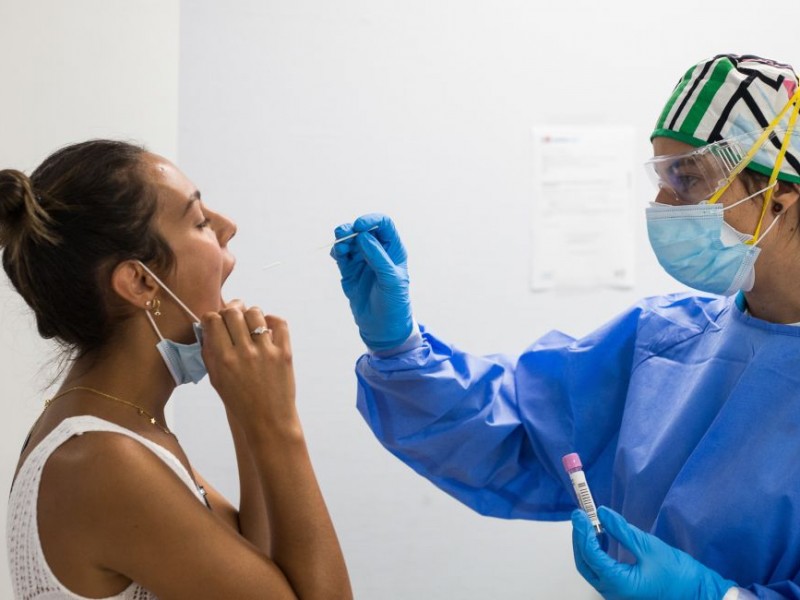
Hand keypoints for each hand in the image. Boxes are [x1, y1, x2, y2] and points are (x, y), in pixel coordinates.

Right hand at [200, 301, 296, 429]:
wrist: (268, 421)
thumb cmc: (240, 402)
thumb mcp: (217, 380)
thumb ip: (210, 353)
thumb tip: (207, 328)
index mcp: (224, 360)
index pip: (213, 320)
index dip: (212, 317)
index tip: (215, 322)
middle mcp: (244, 353)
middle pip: (232, 312)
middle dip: (229, 312)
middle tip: (232, 319)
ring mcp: (266, 352)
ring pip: (255, 313)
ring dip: (250, 314)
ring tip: (250, 324)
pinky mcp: (284, 353)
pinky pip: (279, 323)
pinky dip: (271, 320)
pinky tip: (266, 328)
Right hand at [330, 213, 412, 350]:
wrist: (382, 327)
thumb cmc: (394, 303)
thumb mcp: (391, 280)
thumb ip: (378, 257)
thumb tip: (363, 236)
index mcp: (393, 250)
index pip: (383, 225)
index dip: (371, 221)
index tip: (359, 226)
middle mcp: (377, 251)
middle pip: (362, 230)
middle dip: (352, 229)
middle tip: (343, 235)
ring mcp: (362, 260)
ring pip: (349, 241)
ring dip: (342, 240)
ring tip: (340, 249)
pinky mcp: (349, 270)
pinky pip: (341, 255)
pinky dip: (337, 251)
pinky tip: (337, 255)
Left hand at [571, 506, 735, 599]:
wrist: (700, 596)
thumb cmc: (679, 575)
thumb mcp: (650, 547)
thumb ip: (622, 530)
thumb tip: (601, 513)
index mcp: (618, 584)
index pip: (590, 555)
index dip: (582, 532)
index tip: (579, 513)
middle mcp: (612, 592)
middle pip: (585, 563)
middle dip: (580, 539)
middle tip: (580, 516)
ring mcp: (616, 594)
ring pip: (591, 568)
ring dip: (587, 546)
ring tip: (588, 523)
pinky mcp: (622, 590)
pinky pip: (602, 572)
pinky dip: (597, 554)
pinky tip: (601, 538)